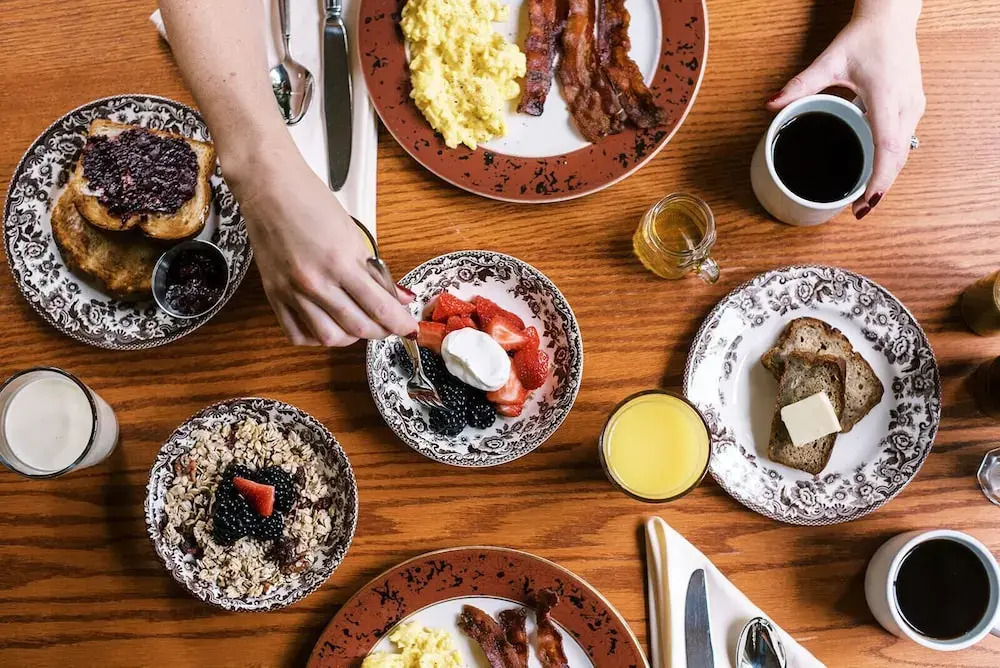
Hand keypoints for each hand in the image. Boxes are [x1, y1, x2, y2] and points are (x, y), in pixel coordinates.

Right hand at [232, 149, 416, 345]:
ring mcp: (292, 291)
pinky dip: (317, 338)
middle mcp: (315, 281)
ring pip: (329, 338)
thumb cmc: (310, 201)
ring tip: (358, 324)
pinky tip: (328, 326)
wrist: (269, 187)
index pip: (379, 306)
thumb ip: (374, 271)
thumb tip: (395, 296)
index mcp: (340, 261)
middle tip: (387, 325)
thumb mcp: (353, 234)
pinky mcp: (273, 295)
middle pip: (358, 327)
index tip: (408, 327)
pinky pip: (297, 334)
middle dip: (380, 331)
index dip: (399, 323)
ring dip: (350, 337)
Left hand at [766, 1, 923, 218]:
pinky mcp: (914, 106)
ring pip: (904, 151)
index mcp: (887, 97)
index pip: (887, 148)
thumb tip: (771, 105)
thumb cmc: (866, 37)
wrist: (892, 18)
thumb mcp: (830, 60)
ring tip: (864, 197)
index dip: (879, 180)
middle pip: (898, 158)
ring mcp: (915, 106)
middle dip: (881, 187)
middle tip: (858, 210)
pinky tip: (873, 171)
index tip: (865, 203)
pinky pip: (904, 141)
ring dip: (887, 176)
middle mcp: (907, 105)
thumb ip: (800, 85)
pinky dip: (890, 160)